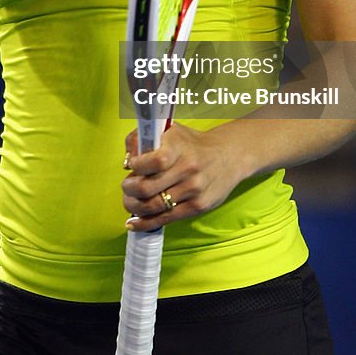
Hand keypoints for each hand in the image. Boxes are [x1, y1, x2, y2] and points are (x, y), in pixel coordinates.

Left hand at [121, 123, 243, 231]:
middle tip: (127, 186)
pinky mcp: (198, 206)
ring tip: (129, 202)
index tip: (131, 165)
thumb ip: (143, 139)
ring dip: (134, 206)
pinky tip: (134, 223)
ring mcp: (194, 189)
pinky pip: (166, 219)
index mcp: (179, 146)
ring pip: (154, 206)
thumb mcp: (170, 131)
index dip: (136, 166)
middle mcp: (188, 168)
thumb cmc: (192, 144)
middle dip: (129, 189)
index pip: (154, 161)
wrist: (228, 156)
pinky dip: (145, 223)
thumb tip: (127, 163)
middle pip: (148, 187)